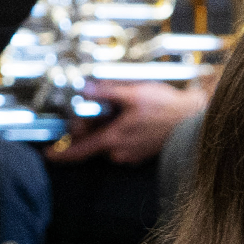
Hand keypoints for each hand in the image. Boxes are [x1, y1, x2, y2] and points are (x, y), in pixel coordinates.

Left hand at [44, 81, 210, 164]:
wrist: (194, 120)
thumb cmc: (167, 109)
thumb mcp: (134, 93)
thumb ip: (106, 92)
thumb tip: (85, 89)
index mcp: (114, 140)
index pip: (79, 152)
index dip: (61, 154)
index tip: (48, 154)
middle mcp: (120, 153)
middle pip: (93, 141)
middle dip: (92, 124)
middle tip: (103, 105)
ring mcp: (130, 155)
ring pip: (107, 141)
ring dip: (108, 126)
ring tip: (124, 108)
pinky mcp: (140, 153)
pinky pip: (121, 143)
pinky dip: (121, 130)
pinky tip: (134, 117)